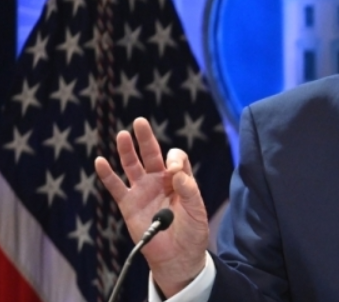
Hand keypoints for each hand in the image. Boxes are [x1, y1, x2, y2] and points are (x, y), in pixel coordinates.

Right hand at [95, 117, 208, 296]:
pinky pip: (116, 187)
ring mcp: (143, 191)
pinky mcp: (129, 205)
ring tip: (122, 135)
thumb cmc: (192, 232)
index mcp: (179, 179)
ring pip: (132, 166)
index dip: (174, 159)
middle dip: (146, 139)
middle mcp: (160, 181)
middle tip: (140, 122)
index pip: (175, 159)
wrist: (178, 257)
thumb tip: (176, 172)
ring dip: (127, 151)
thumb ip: (189, 190)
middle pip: (151, 154)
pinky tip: (100, 161)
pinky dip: (107, 175)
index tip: (174, 171)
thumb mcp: (197, 210)